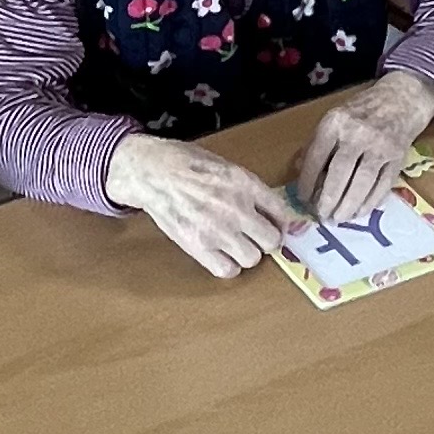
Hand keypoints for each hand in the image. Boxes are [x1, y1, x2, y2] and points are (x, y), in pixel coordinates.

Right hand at [105, 131, 295, 278]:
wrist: (153, 173)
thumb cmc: (185, 163)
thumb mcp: (225, 165)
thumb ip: (248, 187)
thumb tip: (267, 208)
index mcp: (245, 184)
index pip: (280, 212)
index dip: (279, 221)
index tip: (274, 224)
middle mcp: (236, 209)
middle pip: (271, 240)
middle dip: (265, 239)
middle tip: (255, 235)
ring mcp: (218, 230)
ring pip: (253, 259)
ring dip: (247, 253)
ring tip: (236, 244)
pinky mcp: (198, 247)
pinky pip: (227, 270)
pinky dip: (227, 265)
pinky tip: (221, 254)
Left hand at [290, 67, 433, 222]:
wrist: (401, 99)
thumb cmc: (361, 111)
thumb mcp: (334, 118)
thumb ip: (316, 143)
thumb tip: (299, 170)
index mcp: (335, 122)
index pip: (316, 158)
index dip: (308, 183)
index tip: (304, 200)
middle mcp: (357, 134)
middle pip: (340, 173)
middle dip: (329, 199)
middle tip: (322, 216)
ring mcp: (380, 146)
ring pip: (362, 183)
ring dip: (349, 205)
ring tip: (339, 218)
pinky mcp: (398, 158)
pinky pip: (382, 185)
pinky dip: (370, 202)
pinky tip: (360, 211)